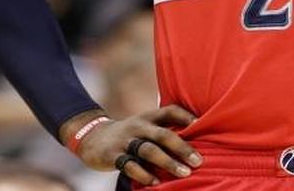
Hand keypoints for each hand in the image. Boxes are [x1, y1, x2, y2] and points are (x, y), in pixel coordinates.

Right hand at [76, 105, 202, 185]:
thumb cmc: (129, 135)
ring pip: (148, 150)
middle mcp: (138, 126)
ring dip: (168, 162)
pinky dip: (144, 174)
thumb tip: (197, 141)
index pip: (169, 111)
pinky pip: (129, 165)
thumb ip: (163, 130)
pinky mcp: (113, 156)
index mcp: (148, 117)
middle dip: (182, 147)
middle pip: (162, 134)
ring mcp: (125, 141)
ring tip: (184, 173)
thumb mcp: (144, 126)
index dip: (185, 116)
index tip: (202, 125)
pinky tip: (156, 183)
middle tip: (198, 161)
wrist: (91, 137)